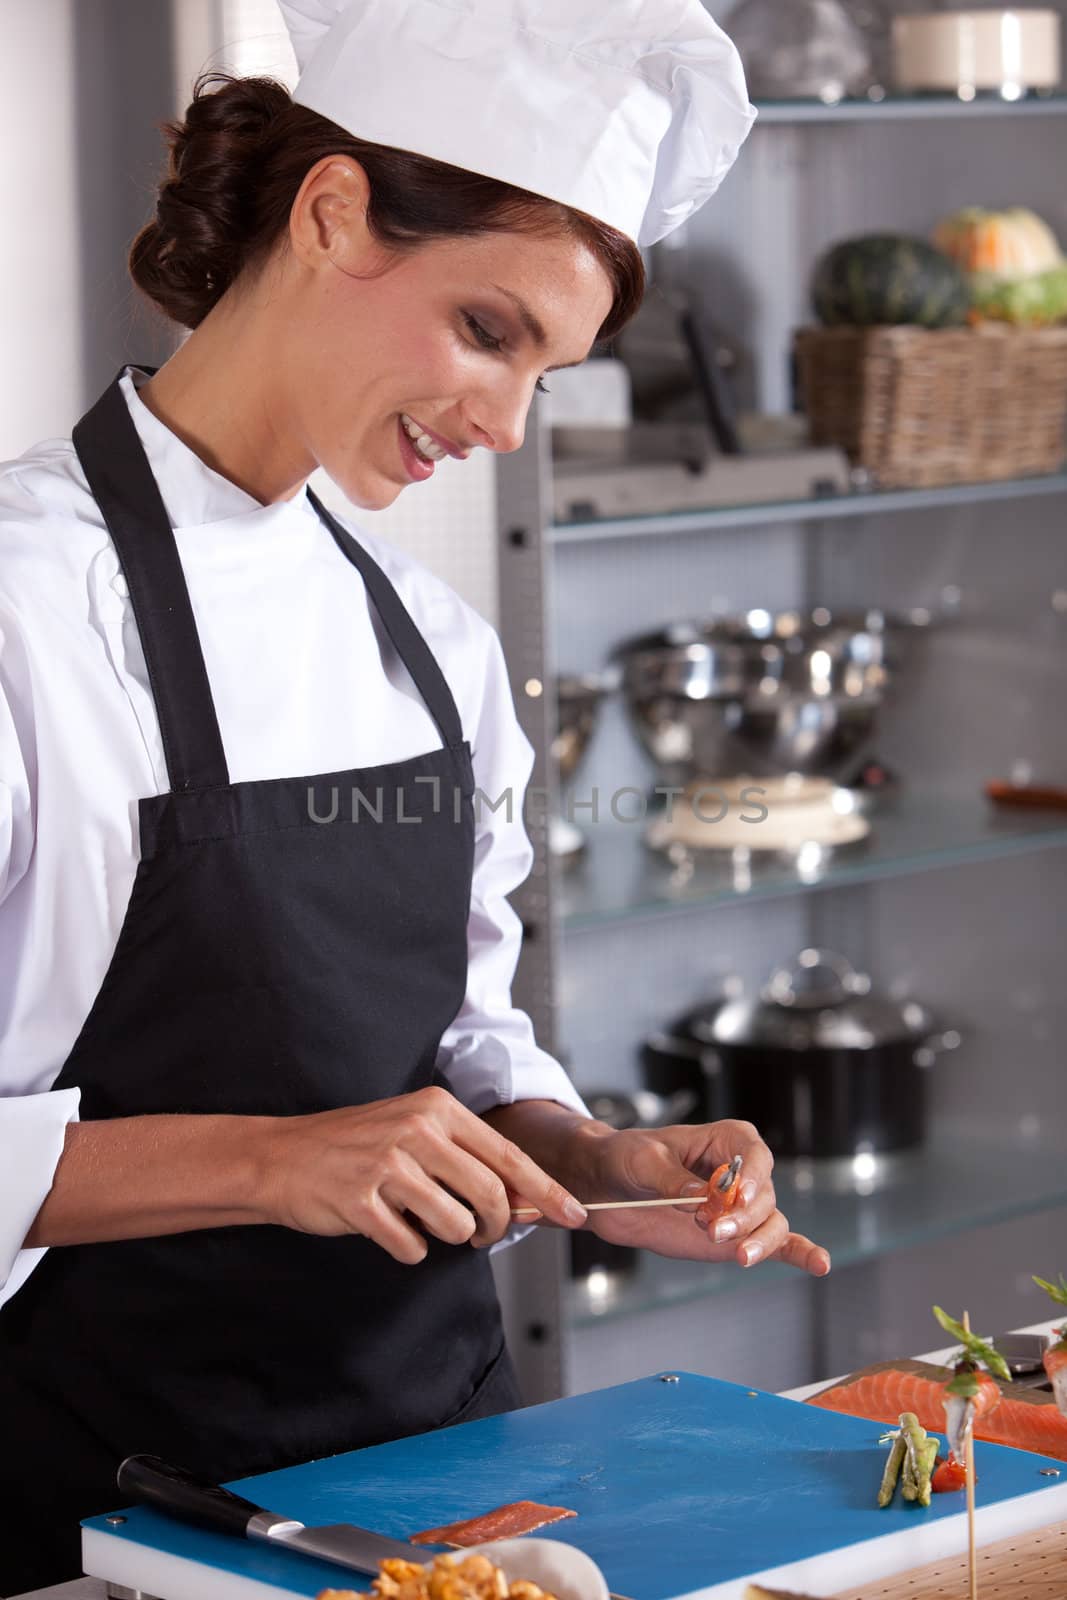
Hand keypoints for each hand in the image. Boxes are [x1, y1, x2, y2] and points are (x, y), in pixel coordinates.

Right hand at [261, 1085, 587, 1262]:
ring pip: (455, 1224)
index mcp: (438, 1109)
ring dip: (445, 1237)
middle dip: (495, 1227)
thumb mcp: (415, 1132)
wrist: (283, 1156)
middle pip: (490, 1195)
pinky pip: (411, 1245)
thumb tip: (525, 1199)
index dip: (546, 1191)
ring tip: (420, 1221)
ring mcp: (388, 1164)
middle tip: (482, 1237)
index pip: (508, 1156)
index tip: (574, 1215)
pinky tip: (388, 1228)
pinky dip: (408, 1247)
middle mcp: (418, 1129)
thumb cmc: (357, 1147)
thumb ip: (466, 1158)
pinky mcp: (362, 1200)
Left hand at [575, 1119, 829, 1276]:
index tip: (737, 1195)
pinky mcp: (737, 1235)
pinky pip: (777, 1244)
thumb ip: (671, 1180)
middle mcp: (743, 1173)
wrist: (609, 1187)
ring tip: (738, 1255)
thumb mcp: (643, 1160)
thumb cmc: (628, 1158)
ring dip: (758, 1240)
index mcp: (726, 1140)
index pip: (754, 1154)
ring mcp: (742, 1207)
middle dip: (744, 1216)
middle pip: (763, 1195)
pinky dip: (799, 1253)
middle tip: (713, 1230)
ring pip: (771, 1223)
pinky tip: (819, 1263)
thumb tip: (699, 1197)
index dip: (752, 1175)